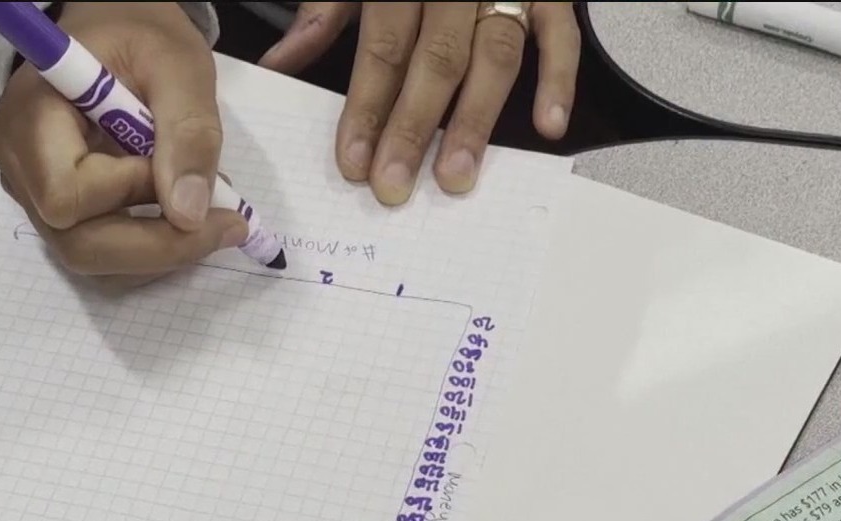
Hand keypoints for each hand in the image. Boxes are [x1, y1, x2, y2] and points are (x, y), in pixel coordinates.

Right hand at [0, 1, 247, 285]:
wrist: (113, 28)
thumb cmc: (140, 34)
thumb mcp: (179, 66)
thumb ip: (188, 134)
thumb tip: (189, 215)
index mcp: (31, 118)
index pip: (67, 196)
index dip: (130, 194)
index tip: (176, 164)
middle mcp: (18, 166)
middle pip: (78, 245)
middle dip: (159, 246)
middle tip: (228, 223)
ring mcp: (33, 193)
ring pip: (92, 258)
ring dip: (161, 249)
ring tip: (206, 205)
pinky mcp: (58, 210)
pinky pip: (101, 250)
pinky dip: (151, 246)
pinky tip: (181, 211)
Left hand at [259, 2, 578, 204]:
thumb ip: (324, 11)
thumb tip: (281, 65)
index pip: (383, 47)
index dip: (366, 107)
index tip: (354, 160)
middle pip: (436, 59)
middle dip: (412, 127)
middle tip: (396, 183)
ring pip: (494, 55)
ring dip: (475, 120)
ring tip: (456, 174)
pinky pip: (560, 33)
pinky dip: (558, 79)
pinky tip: (547, 125)